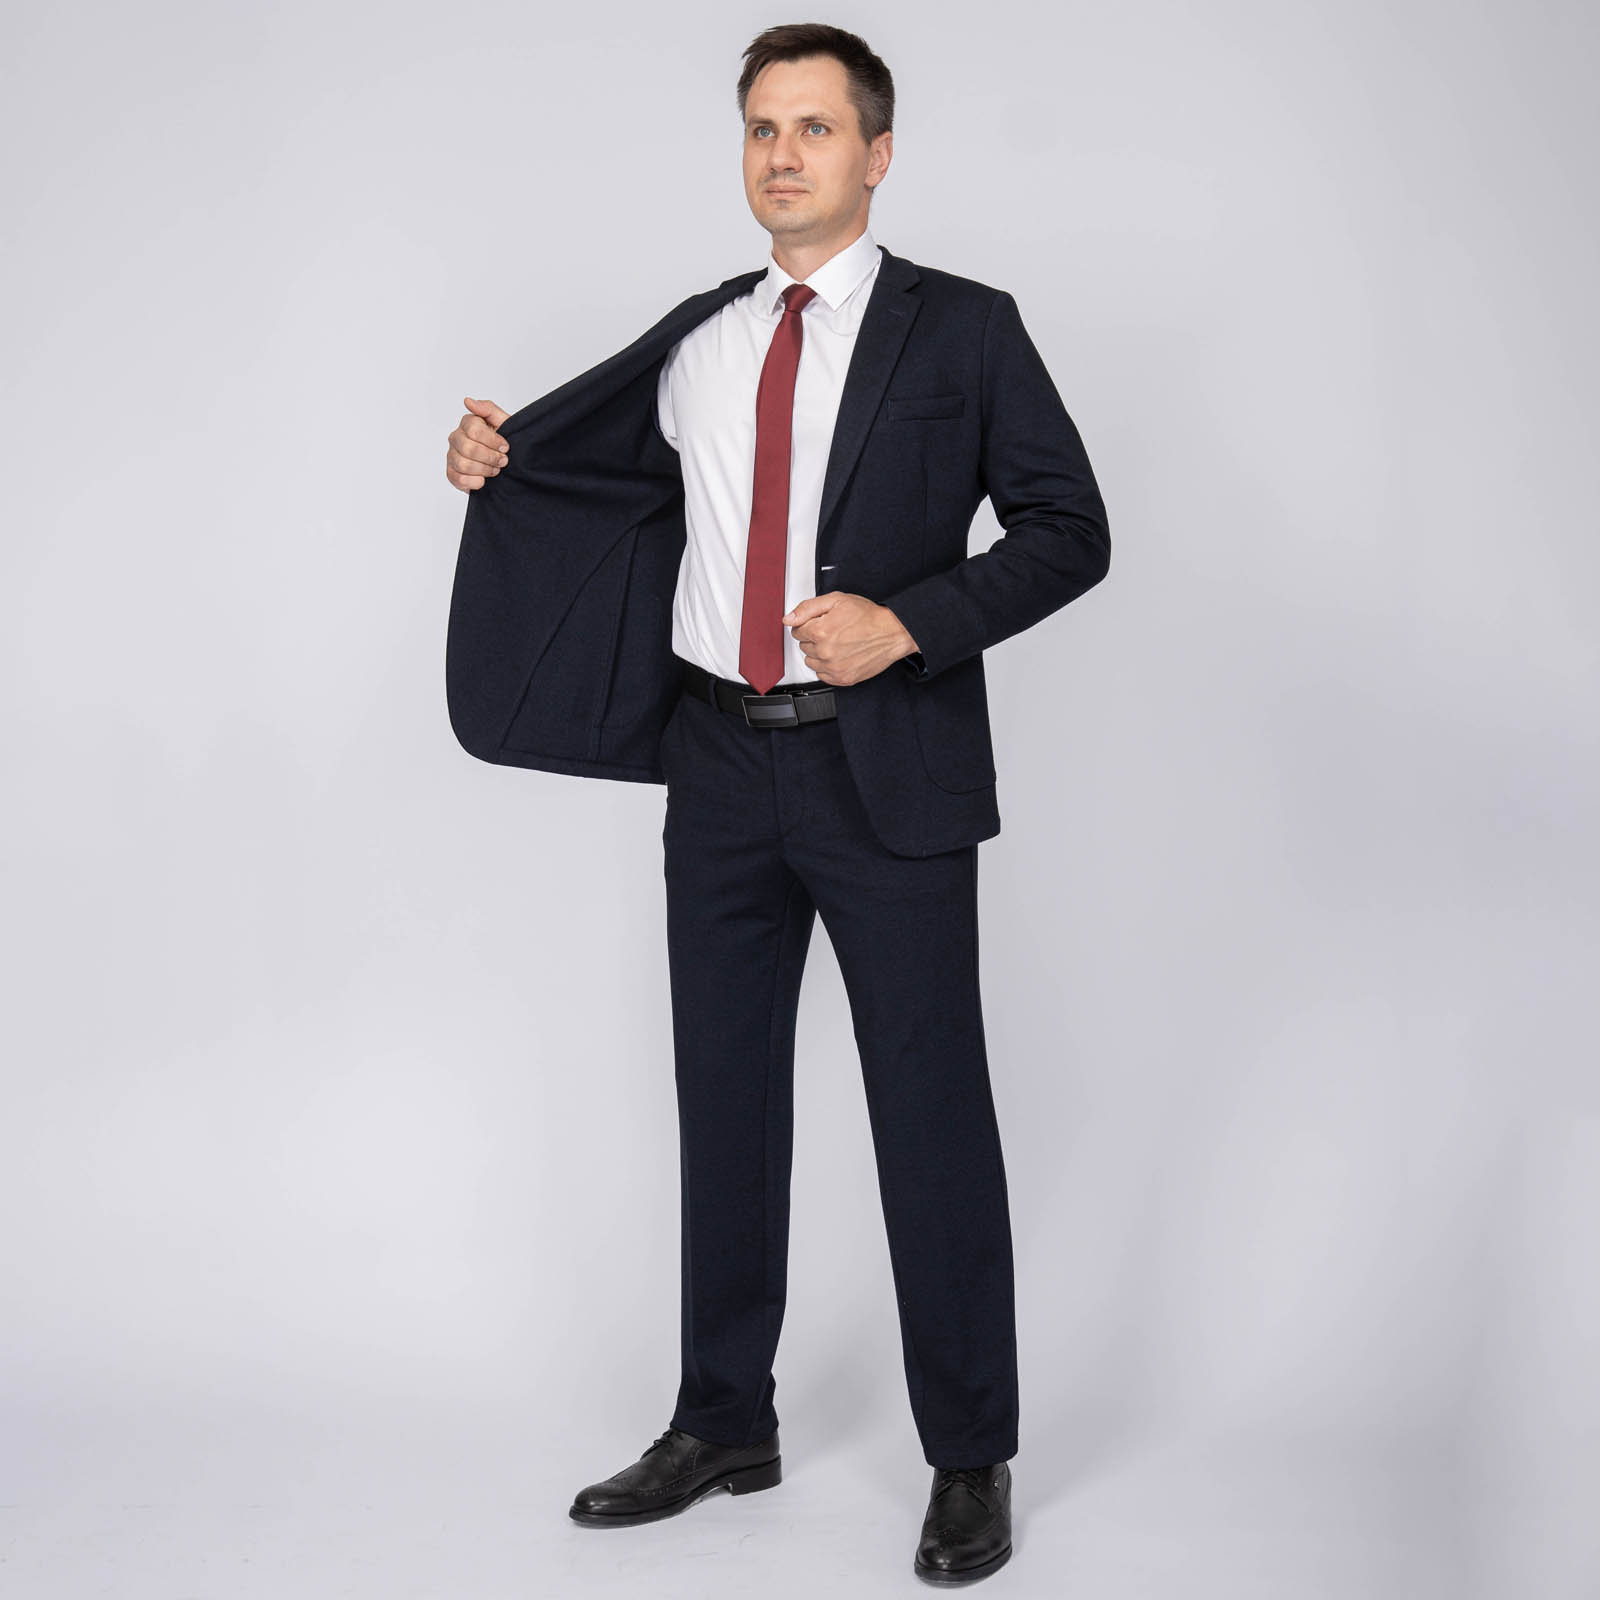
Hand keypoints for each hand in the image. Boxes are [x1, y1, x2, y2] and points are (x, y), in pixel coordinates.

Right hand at [446, 396, 509, 490]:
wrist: (507, 465)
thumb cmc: (505, 442)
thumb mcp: (503, 422)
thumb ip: (487, 409)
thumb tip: (468, 401)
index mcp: (467, 423)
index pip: (474, 430)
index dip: (493, 441)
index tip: (505, 447)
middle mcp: (456, 438)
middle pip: (468, 448)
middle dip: (490, 457)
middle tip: (503, 461)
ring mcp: (452, 455)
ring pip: (463, 464)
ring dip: (485, 470)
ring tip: (495, 470)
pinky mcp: (452, 473)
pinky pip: (458, 479)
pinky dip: (475, 482)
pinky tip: (484, 479)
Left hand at [780, 593, 920, 684]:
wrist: (892, 633)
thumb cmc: (868, 616)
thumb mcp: (837, 600)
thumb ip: (808, 608)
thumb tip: (788, 619)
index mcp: (820, 631)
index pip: (796, 631)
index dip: (808, 624)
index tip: (820, 622)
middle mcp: (825, 652)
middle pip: (803, 646)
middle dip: (814, 637)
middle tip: (832, 630)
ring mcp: (834, 668)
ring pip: (811, 662)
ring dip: (819, 653)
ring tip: (837, 643)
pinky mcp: (842, 679)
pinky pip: (822, 675)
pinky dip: (828, 666)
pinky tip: (840, 655)